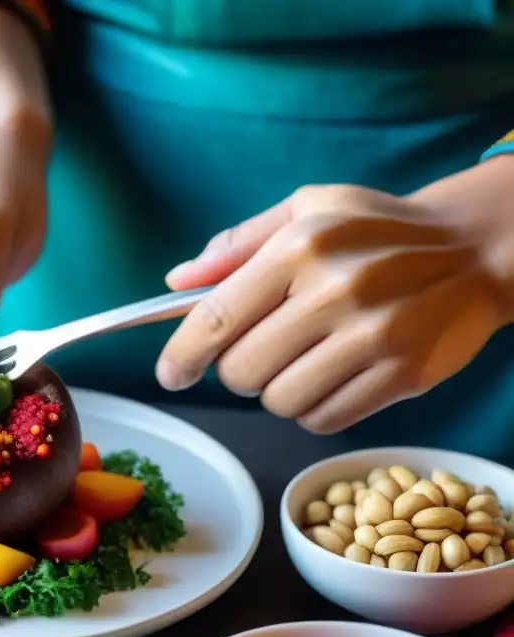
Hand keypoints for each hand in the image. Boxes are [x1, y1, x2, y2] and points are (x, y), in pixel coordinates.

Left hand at [157, 157, 513, 433]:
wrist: (475, 248)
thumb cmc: (376, 228)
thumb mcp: (307, 208)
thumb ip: (237, 245)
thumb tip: (178, 282)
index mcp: (300, 246)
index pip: (217, 318)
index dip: (182, 355)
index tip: (170, 374)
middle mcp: (335, 291)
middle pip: (241, 371)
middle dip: (236, 371)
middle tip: (257, 354)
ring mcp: (373, 337)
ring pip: (280, 401)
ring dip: (276, 392)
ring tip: (300, 361)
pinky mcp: (402, 375)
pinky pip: (324, 419)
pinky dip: (313, 408)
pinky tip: (329, 377)